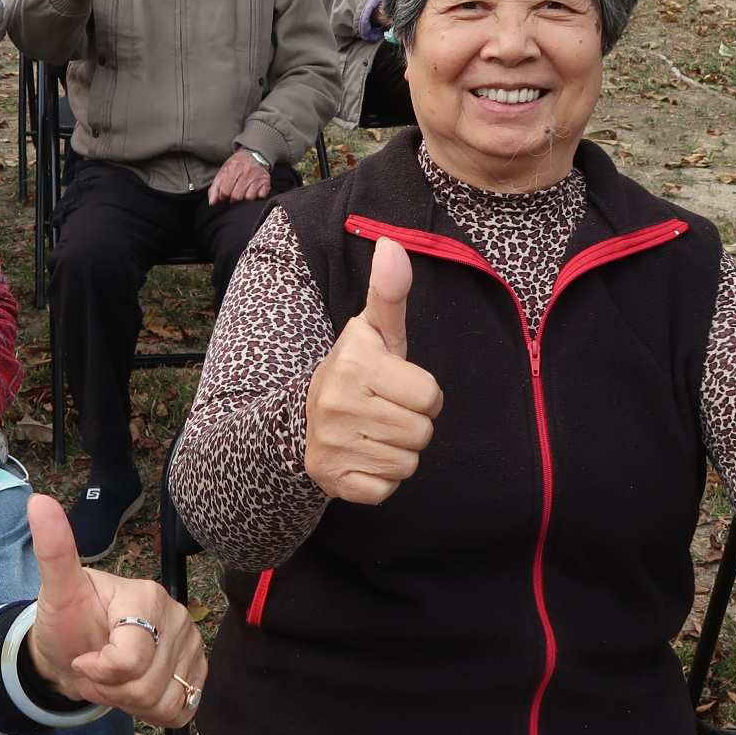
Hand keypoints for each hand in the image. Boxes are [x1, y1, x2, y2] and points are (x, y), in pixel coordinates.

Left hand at [24, 495, 205, 725]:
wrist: (76, 650)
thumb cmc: (68, 620)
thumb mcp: (56, 590)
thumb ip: (54, 550)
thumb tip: (38, 501)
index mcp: (147, 596)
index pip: (128, 659)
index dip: (97, 670)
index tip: (82, 656)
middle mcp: (178, 617)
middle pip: (146, 685)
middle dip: (110, 689)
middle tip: (94, 671)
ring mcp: (192, 645)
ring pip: (164, 701)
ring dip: (128, 702)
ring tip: (112, 680)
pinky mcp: (198, 671)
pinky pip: (181, 709)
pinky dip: (151, 710)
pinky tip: (133, 689)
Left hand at [207, 152, 271, 204]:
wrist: (254, 154)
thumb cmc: (237, 165)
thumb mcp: (223, 172)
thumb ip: (215, 188)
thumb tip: (212, 202)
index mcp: (232, 168)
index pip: (225, 191)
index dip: (223, 196)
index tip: (224, 194)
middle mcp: (246, 171)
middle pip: (237, 196)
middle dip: (234, 197)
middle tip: (235, 191)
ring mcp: (257, 176)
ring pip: (248, 197)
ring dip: (245, 196)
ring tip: (244, 189)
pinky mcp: (266, 181)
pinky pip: (260, 196)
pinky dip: (257, 195)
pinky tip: (254, 189)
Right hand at [303, 237, 443, 502]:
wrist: (305, 420)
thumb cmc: (358, 371)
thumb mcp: (374, 331)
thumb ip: (389, 292)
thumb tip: (393, 244)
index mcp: (354, 364)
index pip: (431, 396)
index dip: (422, 393)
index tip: (397, 386)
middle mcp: (338, 404)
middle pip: (422, 432)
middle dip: (412, 424)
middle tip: (385, 411)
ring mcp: (332, 445)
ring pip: (407, 462)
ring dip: (399, 451)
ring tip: (374, 432)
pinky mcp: (334, 481)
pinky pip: (387, 490)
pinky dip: (382, 479)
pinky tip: (364, 457)